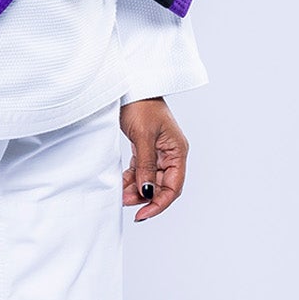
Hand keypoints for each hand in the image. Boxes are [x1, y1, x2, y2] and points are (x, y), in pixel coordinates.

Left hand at [120, 98, 187, 222]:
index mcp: (177, 151)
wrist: (131, 85)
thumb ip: (146, 166)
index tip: (143, 214)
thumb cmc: (141, 104)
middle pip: (161, 186)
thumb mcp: (143, 137)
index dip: (159, 203)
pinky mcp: (145, 148)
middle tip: (125, 203)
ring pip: (149, 180)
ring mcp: (158, 152)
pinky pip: (141, 171)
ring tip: (121, 195)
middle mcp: (170, 154)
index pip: (173, 186)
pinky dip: (131, 179)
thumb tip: (147, 193)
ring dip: (136, 190)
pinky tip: (121, 184)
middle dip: (144, 197)